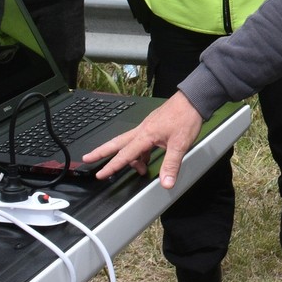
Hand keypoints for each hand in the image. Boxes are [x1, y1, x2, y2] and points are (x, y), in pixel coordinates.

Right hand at [83, 91, 204, 187]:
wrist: (193, 99)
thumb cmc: (186, 117)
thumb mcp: (180, 144)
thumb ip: (171, 165)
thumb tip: (165, 182)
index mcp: (146, 135)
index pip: (125, 155)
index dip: (112, 166)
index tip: (100, 174)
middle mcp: (143, 130)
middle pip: (117, 143)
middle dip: (101, 152)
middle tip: (87, 158)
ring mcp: (147, 127)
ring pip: (129, 143)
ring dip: (127, 156)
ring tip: (136, 169)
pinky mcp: (153, 125)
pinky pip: (140, 141)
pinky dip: (140, 152)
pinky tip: (146, 158)